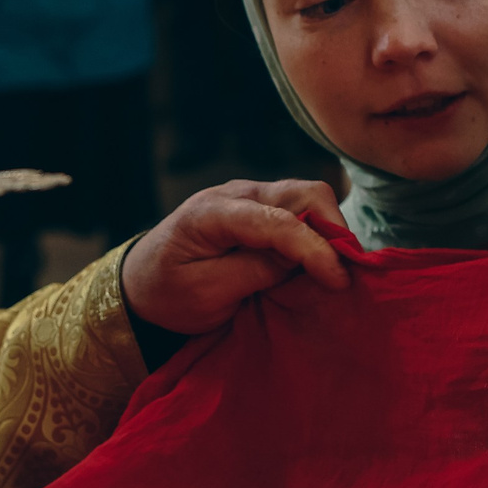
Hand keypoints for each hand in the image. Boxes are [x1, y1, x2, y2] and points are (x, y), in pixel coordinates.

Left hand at [122, 180, 350, 334]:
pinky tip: (322, 260)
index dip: (314, 249)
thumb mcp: (206, 294)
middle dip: (333, 229)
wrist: (141, 284)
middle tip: (347, 271)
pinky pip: (299, 208)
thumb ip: (253, 273)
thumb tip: (301, 262)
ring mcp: (248, 195)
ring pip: (308, 196)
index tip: (338, 281)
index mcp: (211, 213)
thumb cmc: (167, 293)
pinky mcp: (259, 207)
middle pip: (303, 192)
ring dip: (330, 229)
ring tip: (338, 267)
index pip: (277, 221)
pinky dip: (318, 230)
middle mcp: (234, 193)